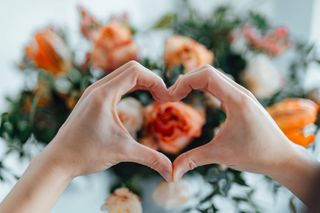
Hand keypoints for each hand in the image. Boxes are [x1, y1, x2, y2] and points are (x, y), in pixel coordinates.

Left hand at [46, 61, 171, 179]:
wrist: (59, 160)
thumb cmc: (86, 155)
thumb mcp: (123, 153)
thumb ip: (150, 159)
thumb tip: (172, 174)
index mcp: (104, 94)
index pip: (135, 71)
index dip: (156, 81)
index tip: (166, 98)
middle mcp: (97, 88)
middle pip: (131, 68)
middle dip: (151, 80)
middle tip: (163, 97)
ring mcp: (93, 92)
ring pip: (123, 74)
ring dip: (142, 82)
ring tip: (156, 97)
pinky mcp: (92, 99)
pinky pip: (116, 83)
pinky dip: (132, 86)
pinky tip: (139, 99)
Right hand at [170, 65, 319, 203]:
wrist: (282, 158)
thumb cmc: (256, 155)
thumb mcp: (221, 156)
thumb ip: (193, 161)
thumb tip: (170, 174)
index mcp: (237, 100)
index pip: (206, 75)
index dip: (184, 82)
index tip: (170, 97)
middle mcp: (240, 92)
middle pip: (207, 71)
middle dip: (186, 80)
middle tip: (171, 96)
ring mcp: (241, 95)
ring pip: (214, 76)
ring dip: (194, 82)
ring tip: (179, 96)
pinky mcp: (241, 100)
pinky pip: (219, 85)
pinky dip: (203, 87)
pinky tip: (195, 98)